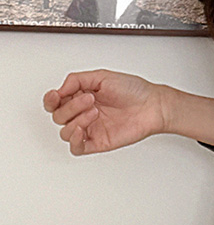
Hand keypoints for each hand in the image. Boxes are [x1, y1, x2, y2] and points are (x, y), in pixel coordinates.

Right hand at [43, 69, 166, 155]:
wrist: (153, 105)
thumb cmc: (134, 90)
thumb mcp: (102, 76)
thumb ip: (76, 80)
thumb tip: (60, 89)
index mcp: (82, 96)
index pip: (55, 102)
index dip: (51, 100)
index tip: (57, 95)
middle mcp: (84, 113)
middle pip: (59, 116)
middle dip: (71, 107)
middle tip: (90, 100)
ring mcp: (91, 128)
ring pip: (65, 132)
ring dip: (76, 120)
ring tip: (95, 112)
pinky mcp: (98, 142)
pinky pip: (76, 148)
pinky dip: (74, 140)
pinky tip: (82, 129)